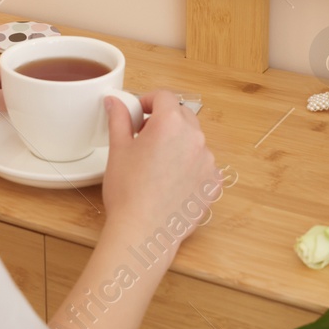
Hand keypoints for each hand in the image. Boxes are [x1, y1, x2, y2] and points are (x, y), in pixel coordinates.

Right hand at [101, 90, 221, 252]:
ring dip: (178, 143)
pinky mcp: (214, 182)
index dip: (148, 100)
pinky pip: (203, 164)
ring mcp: (208, 161)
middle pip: (182, 115)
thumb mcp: (118, 149)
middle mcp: (194, 137)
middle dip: (164, 120)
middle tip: (144, 137)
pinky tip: (172, 181)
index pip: (163, 96)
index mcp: (170, 123)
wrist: (143, 232)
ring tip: (157, 164)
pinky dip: (190, 166)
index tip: (138, 111)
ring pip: (193, 140)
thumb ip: (119, 118)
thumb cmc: (128, 192)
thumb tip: (114, 102)